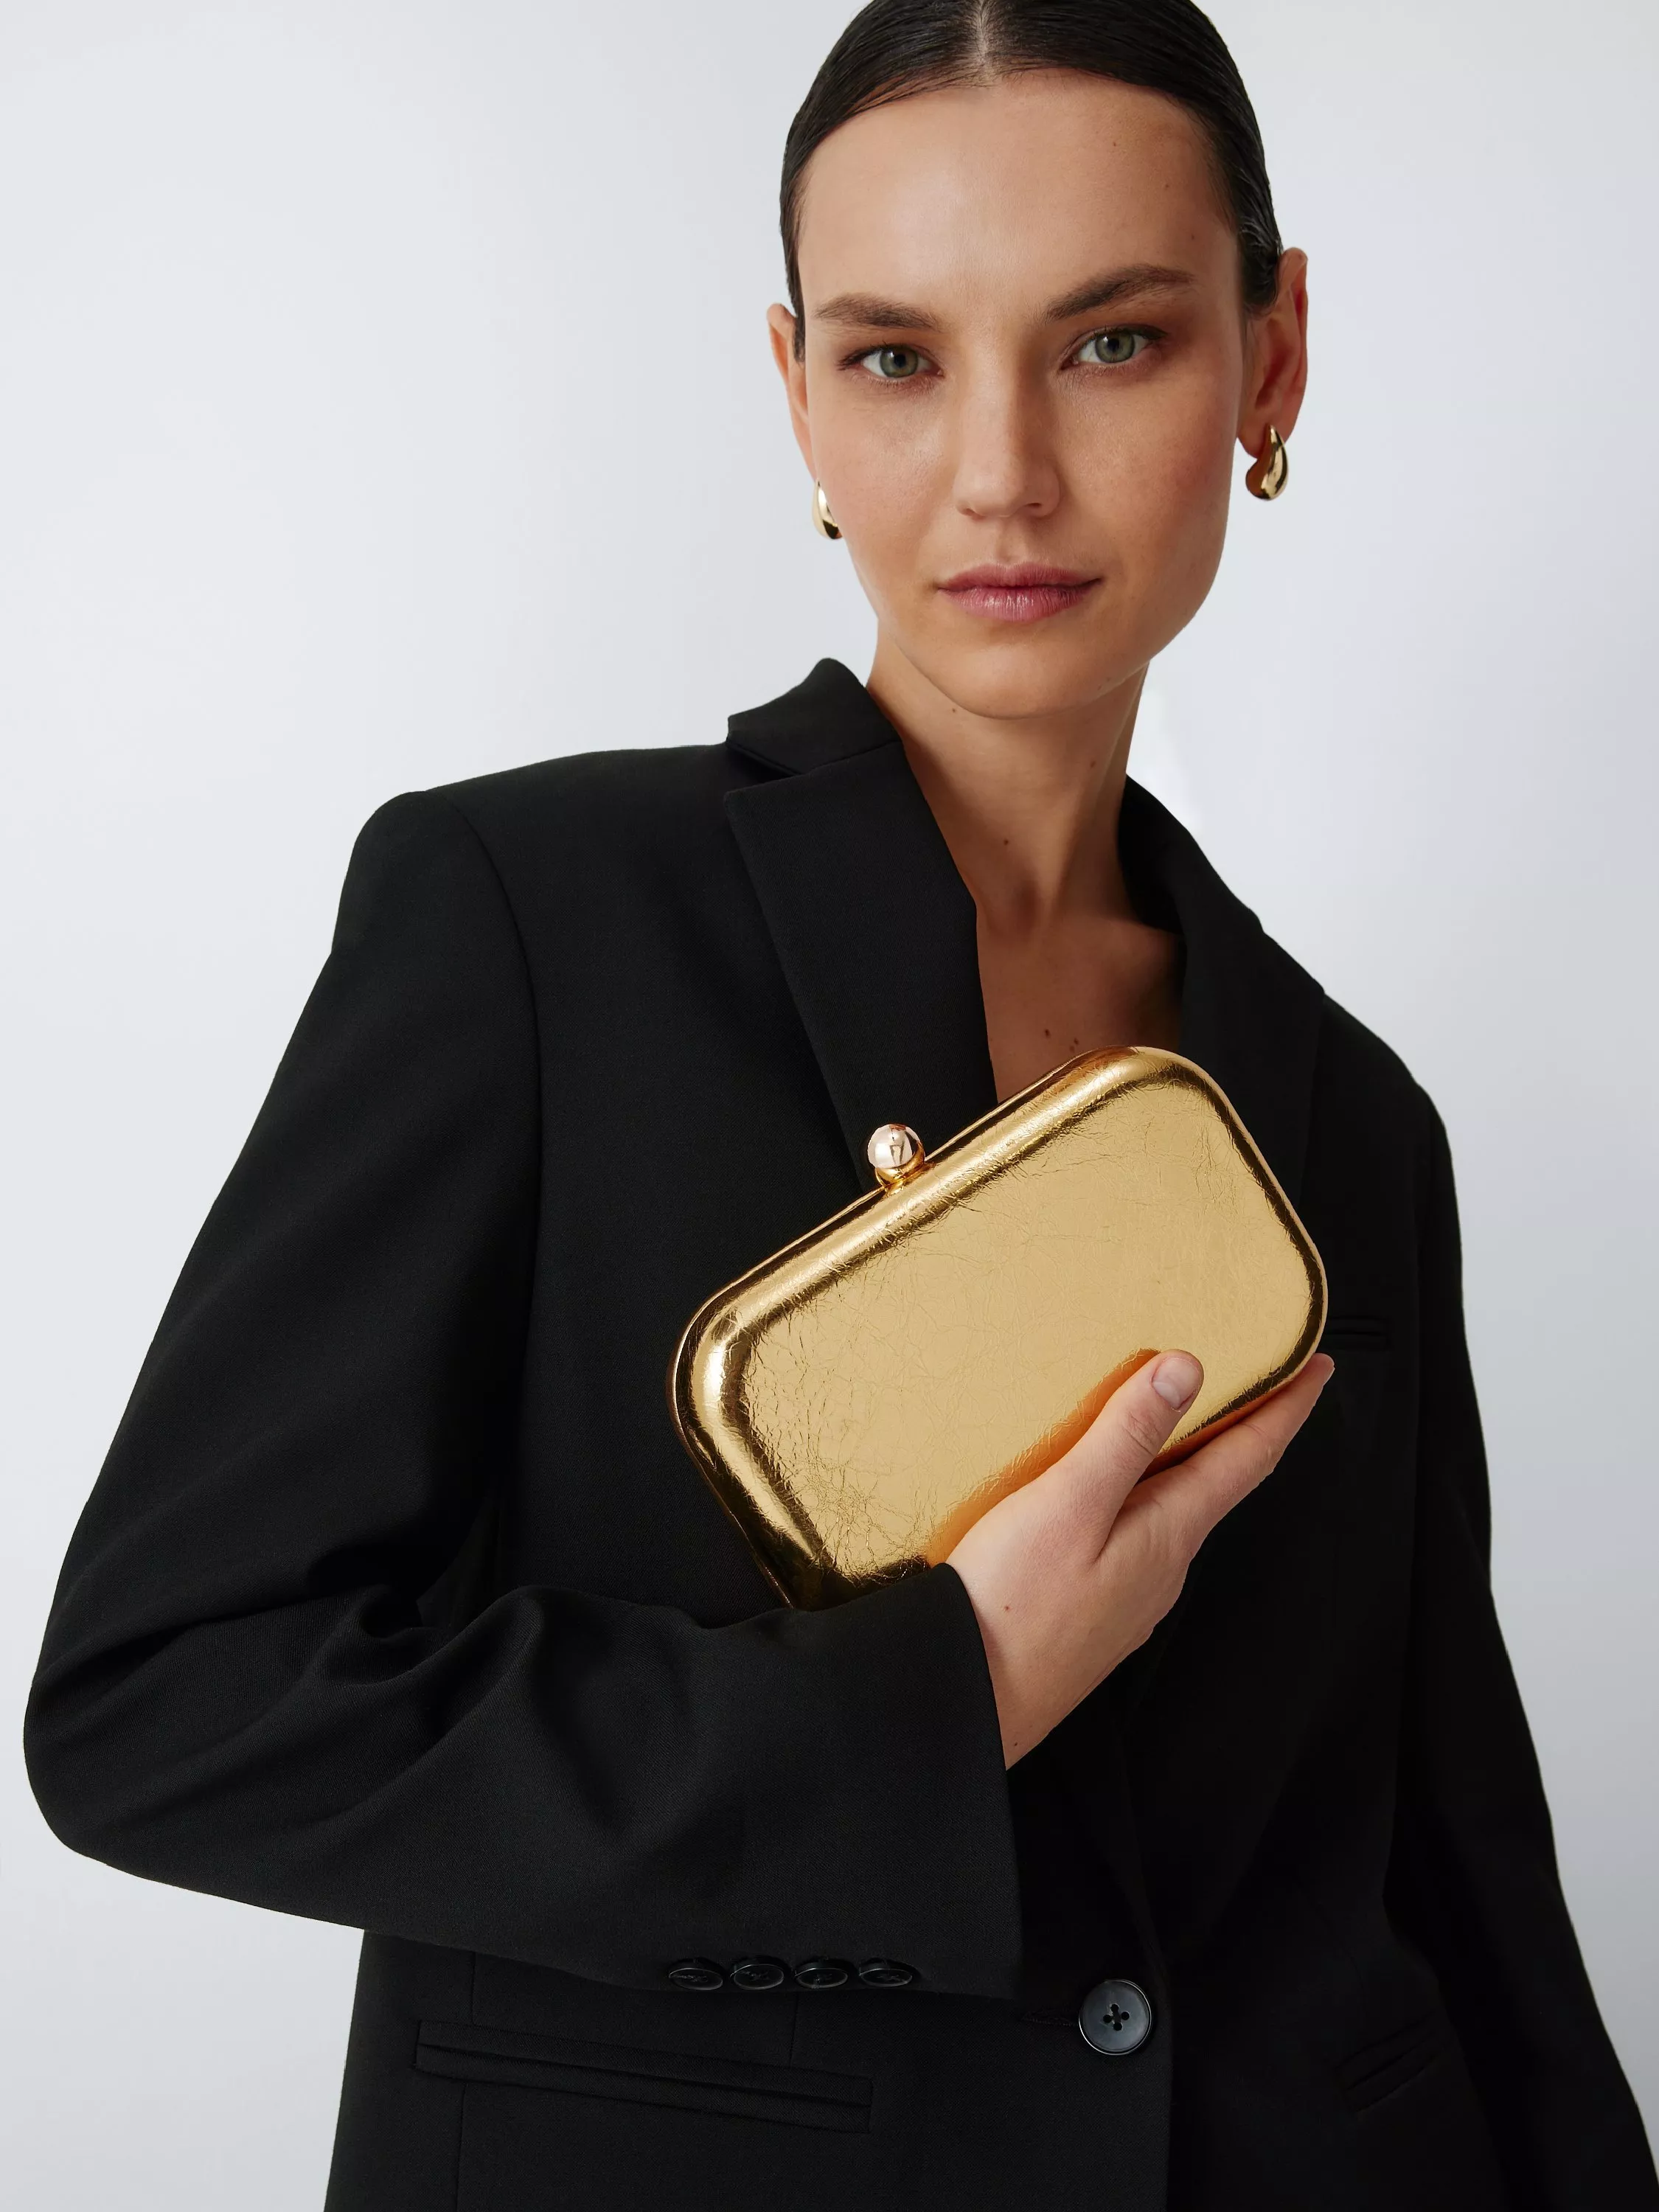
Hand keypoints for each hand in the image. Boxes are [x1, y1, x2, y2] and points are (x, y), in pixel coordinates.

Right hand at [947, 1350, 1334, 1764]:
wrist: (970, 1700)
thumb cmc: (1012, 1605)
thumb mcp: (1069, 1503)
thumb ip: (1126, 1437)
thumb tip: (1187, 1370)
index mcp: (1168, 1534)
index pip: (1247, 1458)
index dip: (1286, 1409)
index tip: (1320, 1368)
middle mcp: (1163, 1568)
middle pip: (1219, 1484)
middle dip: (1244, 1430)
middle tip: (1259, 1382)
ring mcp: (1131, 1596)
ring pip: (1176, 1512)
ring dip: (1192, 1463)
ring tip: (1183, 1423)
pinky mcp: (1093, 1612)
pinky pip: (1138, 1537)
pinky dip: (1146, 1496)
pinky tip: (1113, 1492)